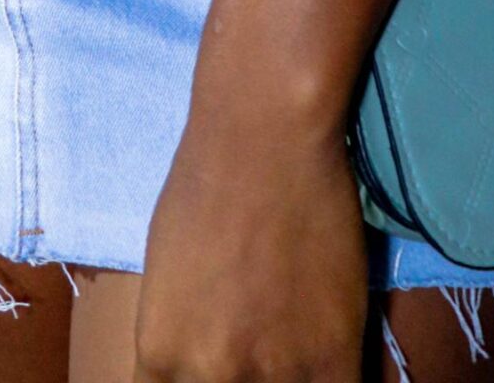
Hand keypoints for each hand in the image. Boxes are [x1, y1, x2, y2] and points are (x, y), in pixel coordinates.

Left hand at [137, 109, 367, 380]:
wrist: (264, 134)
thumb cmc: (204, 182)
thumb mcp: (168, 277)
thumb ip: (185, 339)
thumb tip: (204, 367)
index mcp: (160, 357)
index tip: (221, 372)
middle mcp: (211, 377)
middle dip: (244, 379)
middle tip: (259, 348)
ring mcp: (275, 373)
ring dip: (291, 380)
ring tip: (292, 346)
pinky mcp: (332, 358)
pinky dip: (333, 382)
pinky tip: (331, 362)